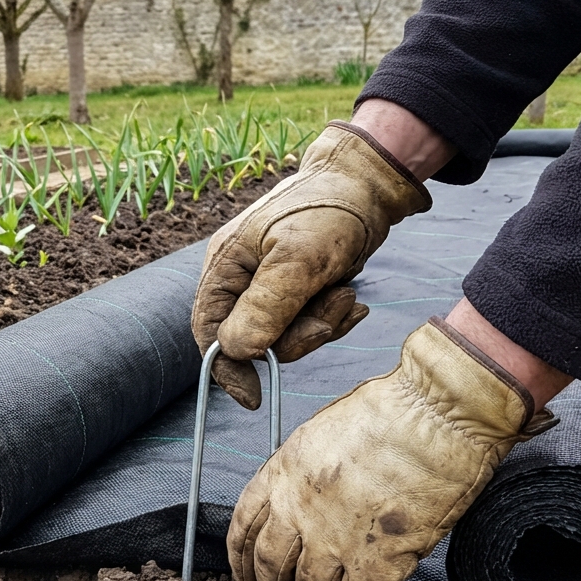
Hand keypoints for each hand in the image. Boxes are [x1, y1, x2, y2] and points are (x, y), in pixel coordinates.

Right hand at [191, 121, 431, 408]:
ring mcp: (271, 283)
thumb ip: (266, 306)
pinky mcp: (299, 287)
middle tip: (333, 308)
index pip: (209, 331)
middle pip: (255, 339)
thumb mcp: (299, 258)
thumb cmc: (329, 210)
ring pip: (286, 335)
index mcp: (226, 266)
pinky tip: (351, 297)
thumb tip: (237, 352)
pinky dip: (332, 316)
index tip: (254, 398)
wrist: (370, 182)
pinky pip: (308, 322)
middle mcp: (242, 277)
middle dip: (298, 334)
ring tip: (345, 293)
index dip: (227, 368)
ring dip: (322, 322)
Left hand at [227, 318, 557, 580]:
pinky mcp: (380, 558)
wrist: (435, 413)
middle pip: (271, 566)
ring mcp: (336, 537)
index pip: (243, 526)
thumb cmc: (388, 412)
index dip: (241, 558)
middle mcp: (298, 508)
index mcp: (282, 473)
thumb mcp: (319, 434)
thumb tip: (297, 506)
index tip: (246, 575)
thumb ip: (299, 473)